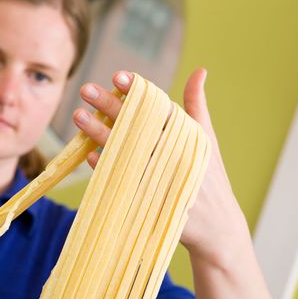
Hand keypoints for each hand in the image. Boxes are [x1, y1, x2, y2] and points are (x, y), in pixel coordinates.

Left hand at [74, 69, 250, 265]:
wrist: (218, 229)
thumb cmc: (209, 178)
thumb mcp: (206, 140)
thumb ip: (196, 105)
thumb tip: (200, 70)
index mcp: (190, 136)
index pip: (161, 108)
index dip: (139, 91)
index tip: (118, 76)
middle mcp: (178, 155)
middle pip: (140, 127)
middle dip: (112, 107)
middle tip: (86, 90)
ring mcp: (166, 180)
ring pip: (129, 152)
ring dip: (102, 134)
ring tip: (79, 116)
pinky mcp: (155, 202)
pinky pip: (127, 183)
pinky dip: (109, 169)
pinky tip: (91, 156)